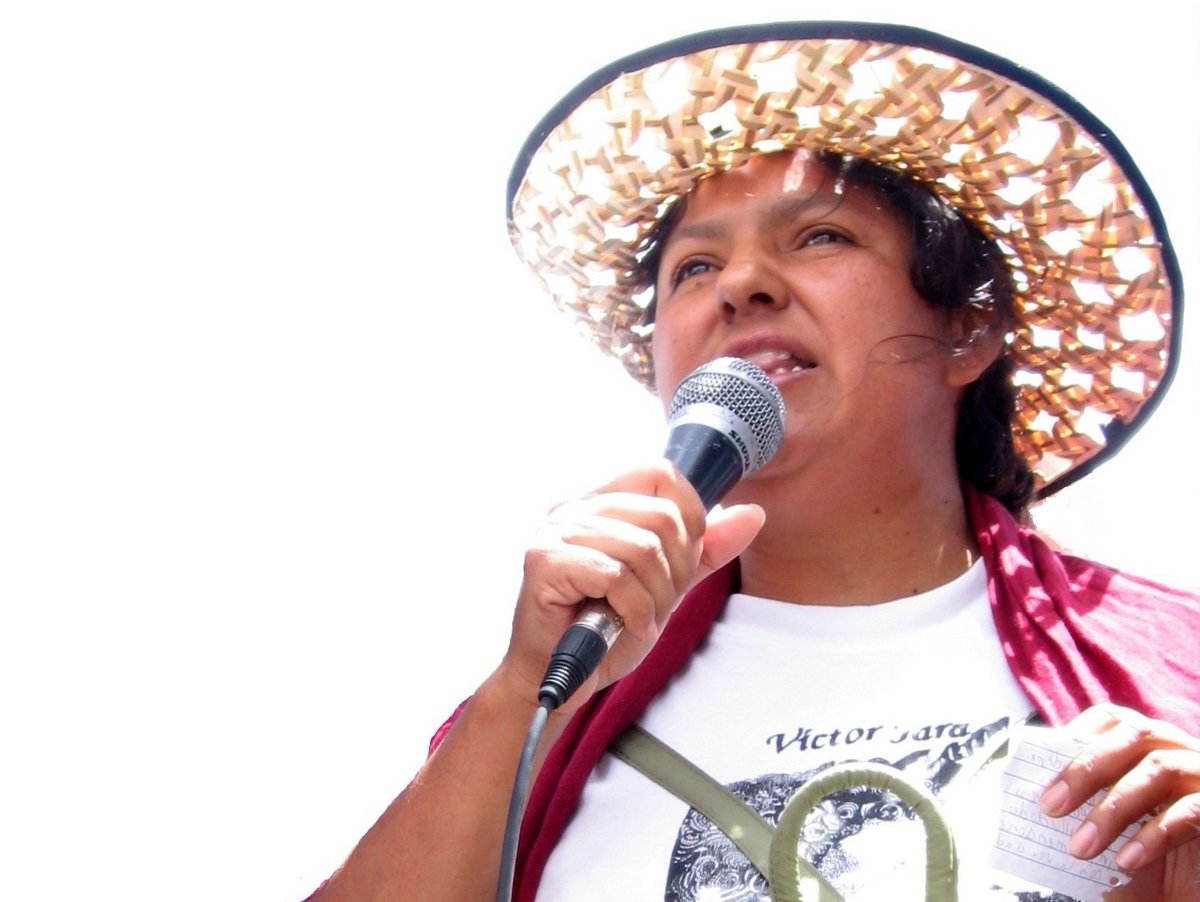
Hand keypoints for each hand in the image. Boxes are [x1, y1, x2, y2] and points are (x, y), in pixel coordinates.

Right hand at [498, 459, 763, 715]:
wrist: (558, 680)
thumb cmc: (604, 631)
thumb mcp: (667, 585)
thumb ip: (706, 550)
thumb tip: (753, 513)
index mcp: (600, 502)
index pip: (661, 472)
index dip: (689, 516)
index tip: (681, 562)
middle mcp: (573, 507)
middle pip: (661, 515)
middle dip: (675, 571)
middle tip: (655, 603)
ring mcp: (555, 531)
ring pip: (643, 548)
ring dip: (654, 597)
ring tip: (636, 618)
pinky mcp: (544, 562)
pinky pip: (617, 576)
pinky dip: (634, 610)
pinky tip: (622, 625)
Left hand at [1038, 704, 1199, 896]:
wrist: (1191, 899)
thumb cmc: (1150, 862)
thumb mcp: (1111, 828)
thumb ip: (1083, 803)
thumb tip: (1041, 796)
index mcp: (1150, 746)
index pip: (1114, 719)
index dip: (1079, 733)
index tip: (1043, 764)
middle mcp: (1181, 752)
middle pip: (1135, 735)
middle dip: (1086, 769)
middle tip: (1049, 807)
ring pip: (1160, 769)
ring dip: (1113, 808)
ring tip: (1081, 846)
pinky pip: (1191, 811)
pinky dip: (1154, 834)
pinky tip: (1127, 860)